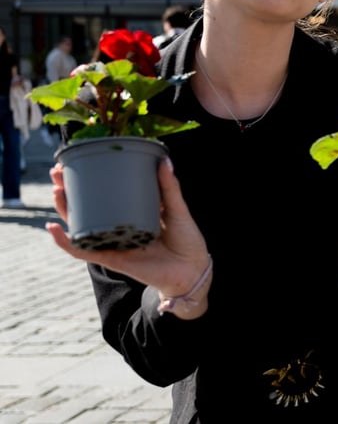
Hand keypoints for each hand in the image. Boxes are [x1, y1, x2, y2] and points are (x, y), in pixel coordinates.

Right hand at [45, 158, 212, 314]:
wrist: (193, 270)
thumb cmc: (186, 240)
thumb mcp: (177, 209)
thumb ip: (169, 187)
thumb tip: (164, 159)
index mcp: (131, 213)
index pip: (105, 193)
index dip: (89, 179)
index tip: (77, 161)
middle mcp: (118, 227)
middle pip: (86, 207)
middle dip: (68, 190)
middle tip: (58, 172)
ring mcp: (112, 242)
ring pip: (80, 226)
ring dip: (64, 210)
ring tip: (57, 192)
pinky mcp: (111, 259)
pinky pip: (82, 251)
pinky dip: (65, 241)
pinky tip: (53, 229)